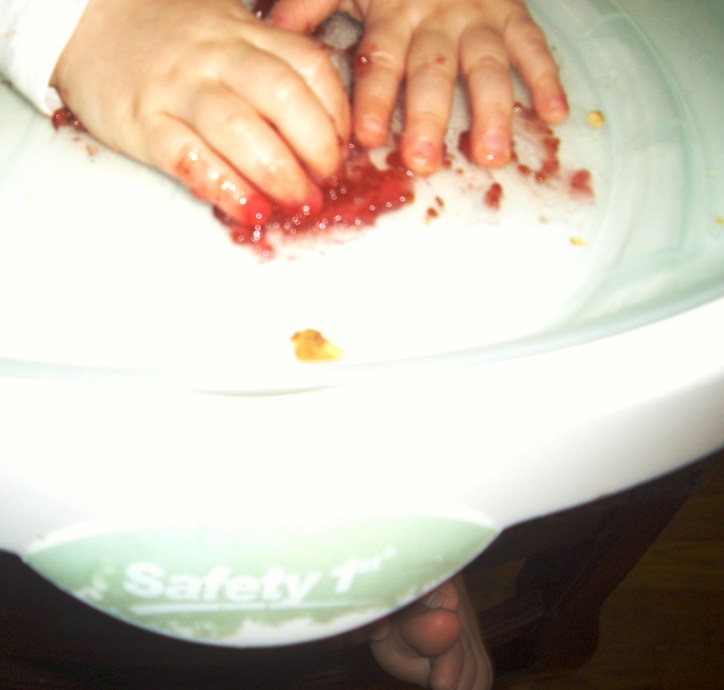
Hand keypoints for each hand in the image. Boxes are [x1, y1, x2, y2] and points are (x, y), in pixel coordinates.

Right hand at [52, 0, 350, 224]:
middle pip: (282, 98)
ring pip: (238, 128)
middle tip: (324, 185)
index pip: (310, 68)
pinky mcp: (143, 123)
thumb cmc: (174, 39)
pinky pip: (190, 158)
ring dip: (277, 173)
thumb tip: (327, 131)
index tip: (344, 152)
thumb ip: (273, 69)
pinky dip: (225, 188)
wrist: (89, 20)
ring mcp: (179, 88)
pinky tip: (249, 211)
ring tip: (297, 204)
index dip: (336, 115)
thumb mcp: (231, 34)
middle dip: (316, 149)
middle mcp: (217, 56)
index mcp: (247, 34)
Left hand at [268, 0, 567, 174]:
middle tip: (426, 160)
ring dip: (492, 111)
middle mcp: (436, 20)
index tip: (371, 139)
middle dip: (430, 117)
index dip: (376, 100)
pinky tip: (554, 114)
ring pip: (486, 65)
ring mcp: (478, 17)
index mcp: (391, 16)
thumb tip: (270, 33)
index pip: (381, 61)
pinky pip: (533, 45)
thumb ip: (308, 7)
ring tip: (493, 155)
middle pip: (432, 73)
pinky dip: (546, 78)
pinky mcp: (513, 13)